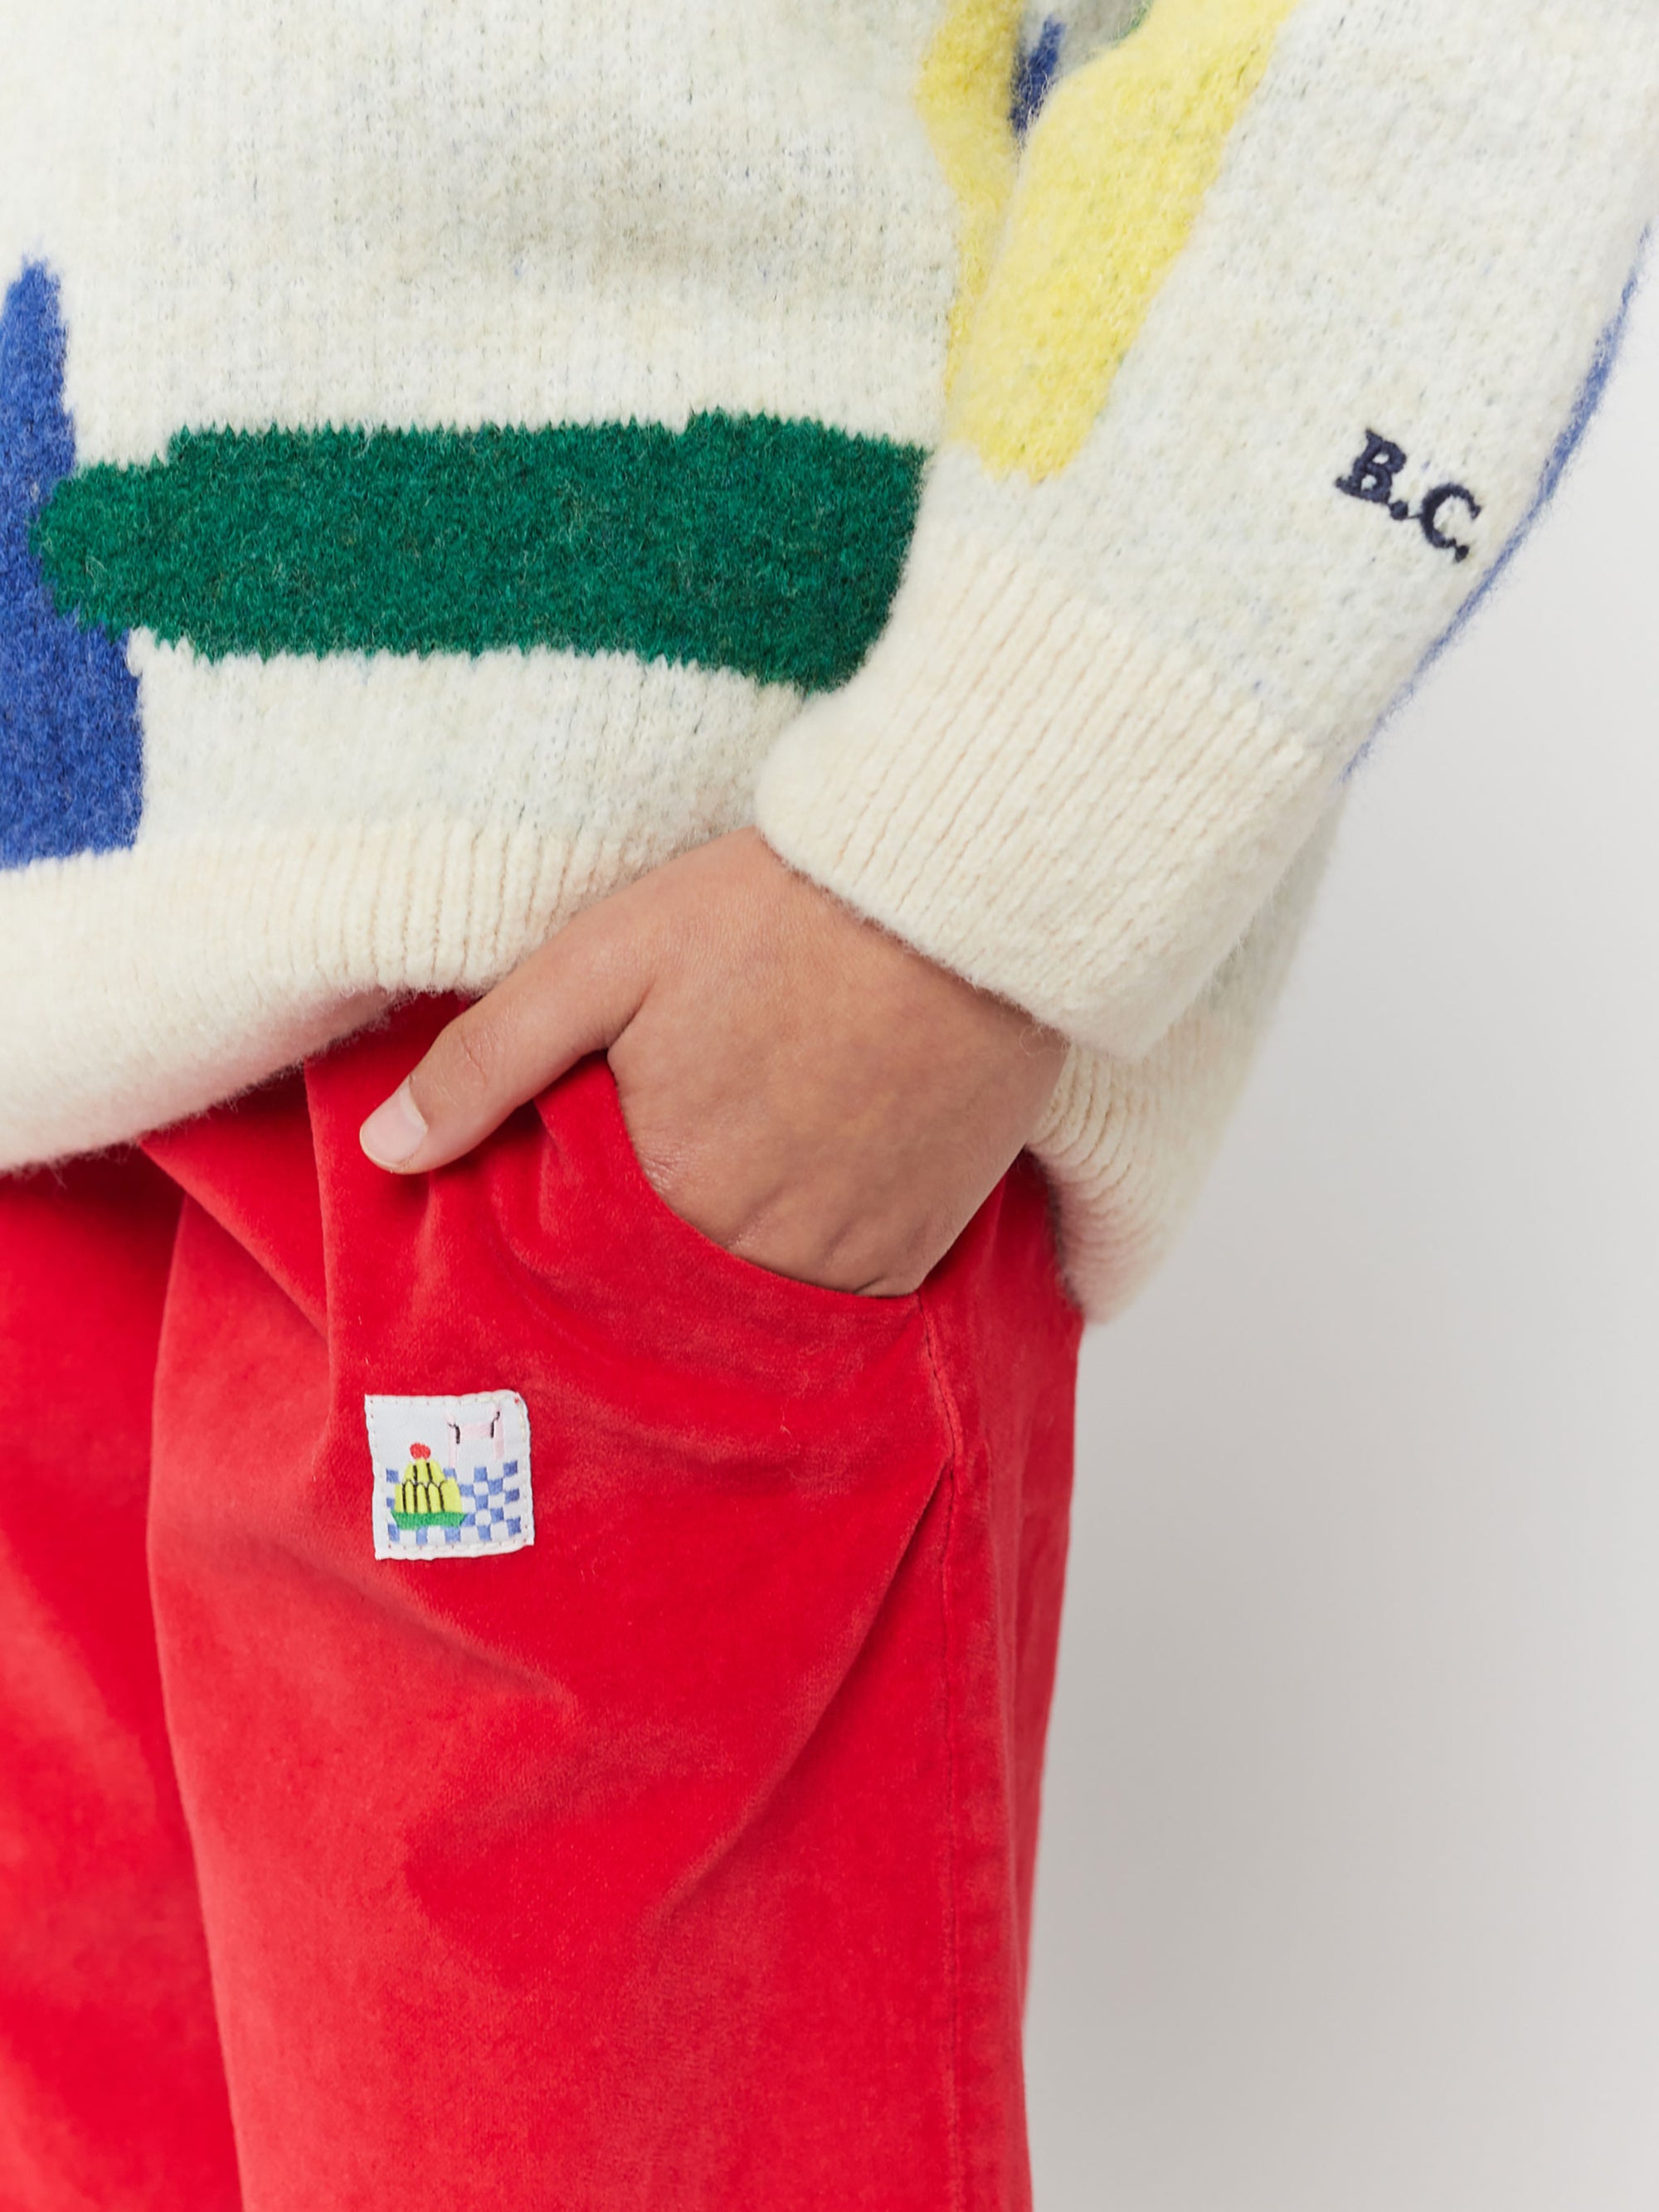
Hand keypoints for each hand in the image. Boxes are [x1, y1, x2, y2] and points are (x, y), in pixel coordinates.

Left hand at [358, 830, 1064, 1294]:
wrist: (957, 895)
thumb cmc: (772, 913)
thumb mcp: (603, 961)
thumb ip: (488, 1062)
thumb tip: (387, 1153)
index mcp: (665, 1192)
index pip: (582, 1269)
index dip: (568, 1237)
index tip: (570, 1203)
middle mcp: (758, 1250)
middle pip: (672, 1297)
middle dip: (648, 1261)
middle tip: (661, 1184)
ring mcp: (850, 1257)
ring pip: (757, 1307)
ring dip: (729, 1270)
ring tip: (730, 1193)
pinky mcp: (923, 1244)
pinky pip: (847, 1300)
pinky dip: (814, 1269)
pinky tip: (803, 1201)